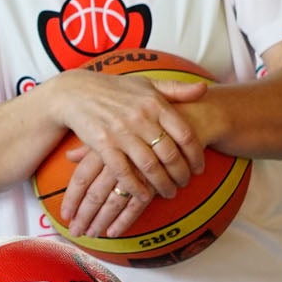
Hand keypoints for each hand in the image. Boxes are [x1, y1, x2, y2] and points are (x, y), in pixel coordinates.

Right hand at [46, 69, 207, 239]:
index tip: (199, 168)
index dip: (196, 155)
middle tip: (184, 184)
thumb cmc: (116, 89)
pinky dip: (136, 187)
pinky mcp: (103, 144)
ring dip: (162, 184)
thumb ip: (176, 89)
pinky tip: (144, 196)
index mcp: (155, 104)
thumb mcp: (147, 84)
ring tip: (169, 193)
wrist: (77, 93)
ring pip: (149, 166)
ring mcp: (121, 132)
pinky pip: (123, 171)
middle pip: (170, 154)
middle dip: (181, 174)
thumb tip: (204, 89)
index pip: (185, 134)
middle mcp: (141, 118)